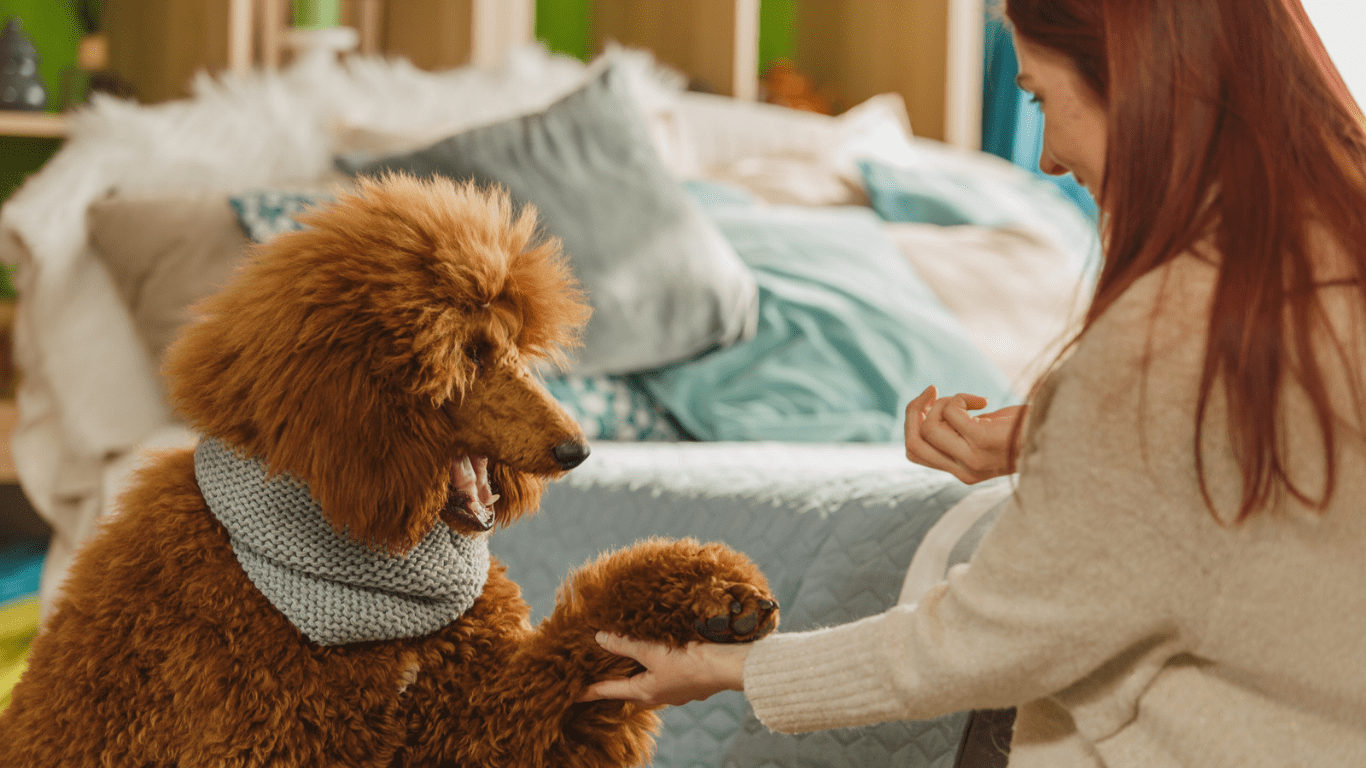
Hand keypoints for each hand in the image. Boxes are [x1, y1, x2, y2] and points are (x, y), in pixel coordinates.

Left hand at [578, 633, 750, 706]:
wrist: (729, 666)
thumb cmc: (691, 660)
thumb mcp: (653, 650)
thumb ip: (625, 644)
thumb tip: (600, 638)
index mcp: (646, 692)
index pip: (609, 691)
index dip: (589, 690)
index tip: (572, 694)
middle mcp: (660, 696)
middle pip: (629, 691)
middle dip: (614, 685)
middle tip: (598, 676)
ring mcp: (677, 691)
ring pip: (649, 684)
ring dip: (637, 674)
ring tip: (626, 664)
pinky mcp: (691, 681)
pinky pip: (666, 676)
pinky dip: (655, 667)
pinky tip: (659, 657)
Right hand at [904, 385, 1026, 483]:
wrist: (1062, 437)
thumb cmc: (1024, 432)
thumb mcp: (985, 437)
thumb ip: (958, 434)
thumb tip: (928, 410)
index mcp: (961, 473)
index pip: (913, 453)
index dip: (912, 424)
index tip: (930, 403)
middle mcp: (963, 470)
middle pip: (912, 443)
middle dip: (914, 410)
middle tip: (933, 391)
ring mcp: (972, 458)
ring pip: (928, 427)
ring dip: (942, 403)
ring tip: (968, 400)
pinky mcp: (982, 440)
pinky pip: (951, 412)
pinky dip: (961, 398)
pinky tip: (983, 401)